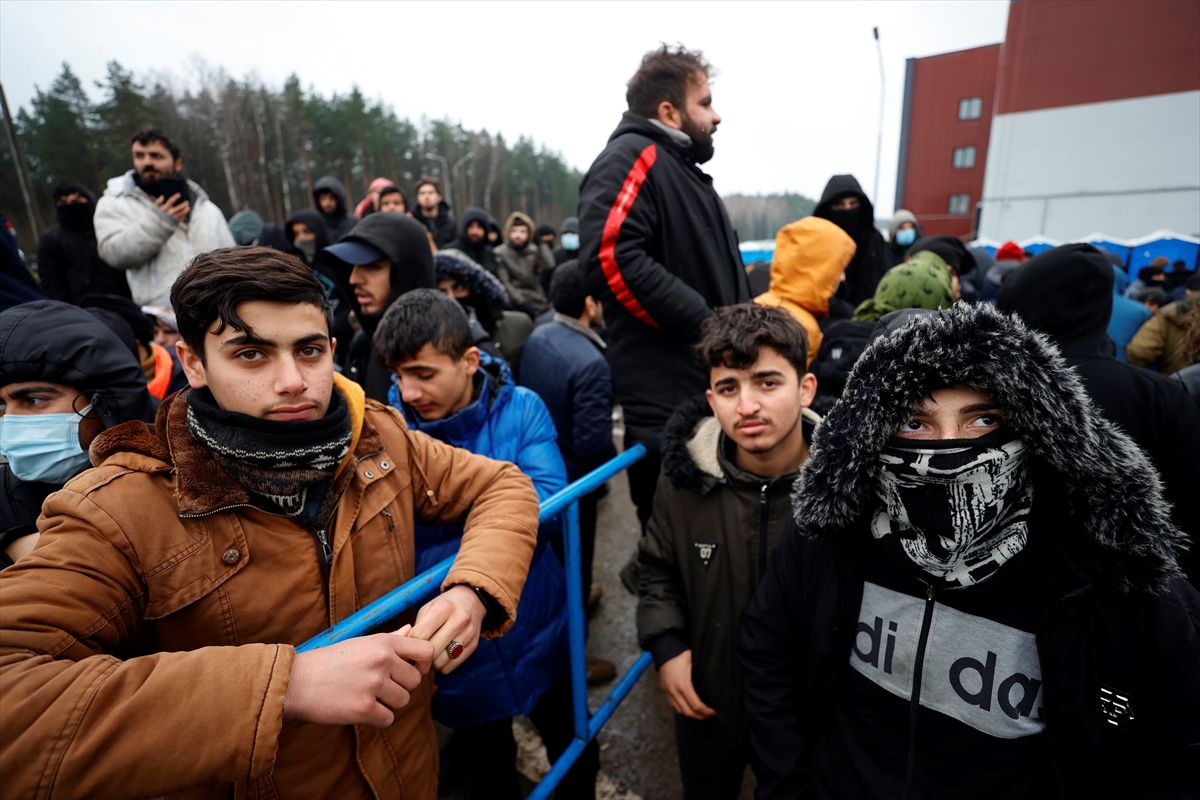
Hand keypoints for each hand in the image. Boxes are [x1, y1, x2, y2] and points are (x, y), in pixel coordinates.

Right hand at [155, 192, 189, 220]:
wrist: (156, 225)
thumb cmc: (156, 214)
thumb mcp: (155, 207)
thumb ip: (158, 202)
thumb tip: (162, 196)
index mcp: (164, 209)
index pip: (170, 202)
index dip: (175, 198)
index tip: (179, 194)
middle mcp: (168, 214)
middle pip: (177, 209)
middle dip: (182, 205)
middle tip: (187, 202)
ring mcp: (171, 218)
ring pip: (180, 214)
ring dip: (184, 211)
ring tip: (188, 208)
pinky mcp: (173, 223)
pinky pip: (180, 219)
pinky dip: (183, 216)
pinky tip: (185, 213)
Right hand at [283, 625, 433, 727]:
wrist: (295, 683)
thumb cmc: (328, 662)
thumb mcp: (359, 643)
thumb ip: (389, 639)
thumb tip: (410, 630)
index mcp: (383, 642)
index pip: (426, 651)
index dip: (423, 664)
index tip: (412, 670)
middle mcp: (382, 660)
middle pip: (415, 681)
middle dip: (401, 687)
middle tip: (378, 687)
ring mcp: (374, 684)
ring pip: (403, 701)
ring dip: (388, 703)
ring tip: (366, 696)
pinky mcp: (364, 709)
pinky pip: (388, 719)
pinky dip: (377, 718)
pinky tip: (360, 709)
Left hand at [409, 585, 485, 673]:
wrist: (471, 601)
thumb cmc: (443, 606)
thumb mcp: (428, 608)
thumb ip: (417, 627)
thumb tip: (406, 651)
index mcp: (443, 608)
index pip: (420, 635)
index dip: (410, 643)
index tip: (408, 645)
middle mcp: (459, 620)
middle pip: (431, 651)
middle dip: (420, 656)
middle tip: (415, 655)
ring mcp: (468, 634)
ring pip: (440, 662)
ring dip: (430, 664)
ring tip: (428, 656)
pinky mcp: (473, 646)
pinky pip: (450, 667)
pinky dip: (441, 666)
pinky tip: (439, 657)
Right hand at [659, 650, 715, 719]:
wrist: (664, 648)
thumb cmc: (681, 654)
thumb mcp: (694, 662)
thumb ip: (701, 675)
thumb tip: (712, 684)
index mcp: (683, 684)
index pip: (695, 705)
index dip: (705, 711)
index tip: (713, 711)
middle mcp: (674, 691)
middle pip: (688, 712)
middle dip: (700, 716)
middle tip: (709, 715)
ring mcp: (668, 692)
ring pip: (680, 710)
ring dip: (691, 715)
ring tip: (700, 714)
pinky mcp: (665, 691)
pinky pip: (674, 705)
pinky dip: (682, 709)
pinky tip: (689, 708)